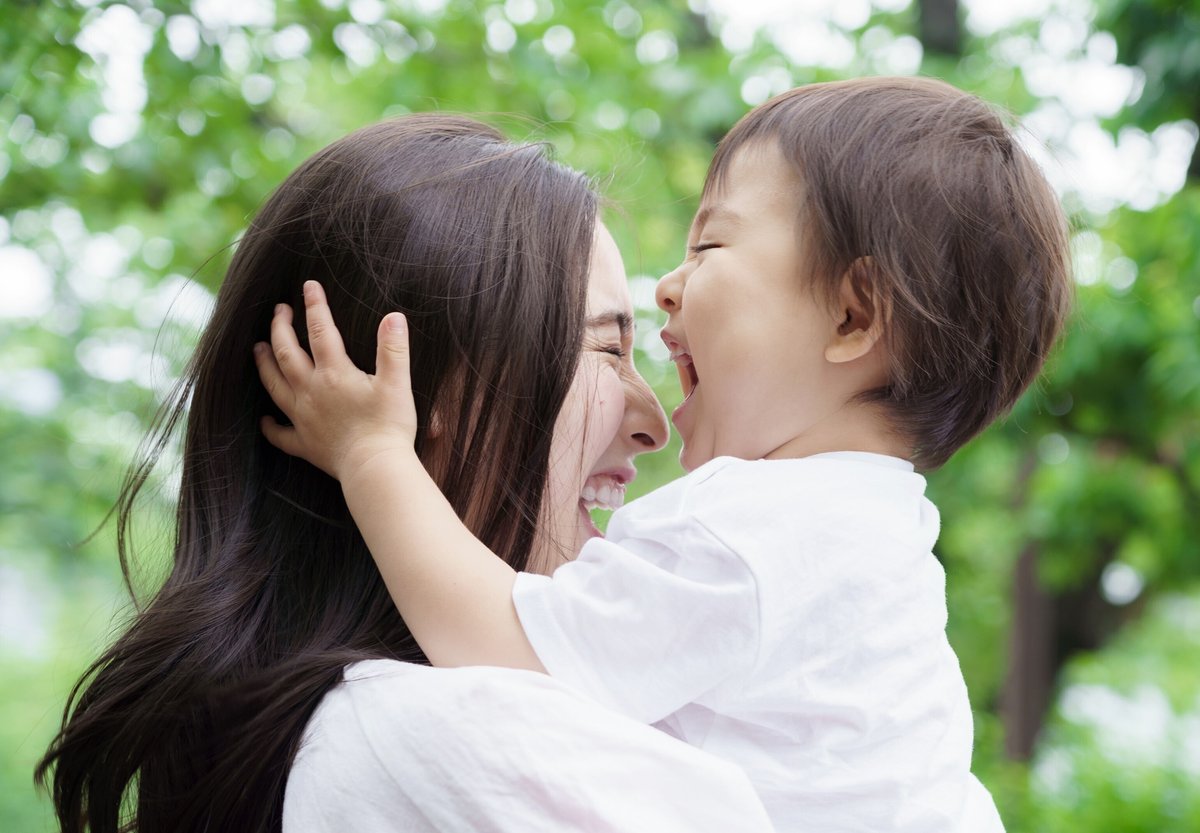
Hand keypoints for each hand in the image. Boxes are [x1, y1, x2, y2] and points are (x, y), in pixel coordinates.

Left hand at [254, 280, 417, 482]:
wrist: (375, 468)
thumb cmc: (388, 426)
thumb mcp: (397, 383)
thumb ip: (393, 349)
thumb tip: (394, 316)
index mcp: (334, 373)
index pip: (320, 331)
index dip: (315, 306)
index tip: (309, 286)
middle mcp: (311, 391)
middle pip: (287, 353)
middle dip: (280, 328)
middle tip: (279, 311)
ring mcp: (303, 418)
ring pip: (274, 385)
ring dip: (264, 364)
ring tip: (257, 348)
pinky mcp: (305, 444)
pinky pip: (280, 434)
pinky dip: (269, 426)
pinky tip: (264, 420)